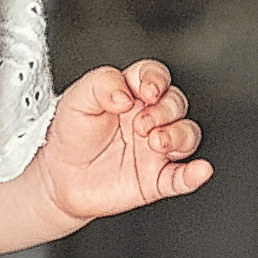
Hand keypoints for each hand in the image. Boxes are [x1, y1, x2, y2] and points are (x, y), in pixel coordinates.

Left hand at [35, 61, 209, 227]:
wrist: (58, 178)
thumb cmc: (71, 134)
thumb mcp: (77, 99)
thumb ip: (102, 84)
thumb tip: (125, 93)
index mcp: (132, 95)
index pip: (156, 77)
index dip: (156, 80)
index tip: (146, 90)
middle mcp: (148, 119)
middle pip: (177, 103)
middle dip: (165, 110)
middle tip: (141, 123)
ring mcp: (155, 149)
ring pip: (187, 136)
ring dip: (178, 136)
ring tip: (156, 143)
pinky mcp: (155, 179)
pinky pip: (182, 178)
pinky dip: (194, 175)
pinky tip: (199, 170)